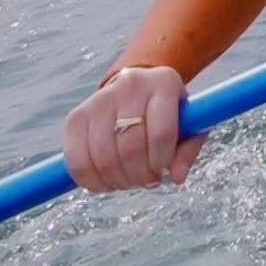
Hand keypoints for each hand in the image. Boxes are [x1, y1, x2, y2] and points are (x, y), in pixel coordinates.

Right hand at [62, 65, 205, 190]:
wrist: (136, 89)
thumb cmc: (166, 113)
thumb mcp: (189, 125)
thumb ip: (187, 151)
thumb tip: (177, 177)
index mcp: (164, 84)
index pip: (162, 133)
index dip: (161, 162)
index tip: (162, 171)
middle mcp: (131, 85)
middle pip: (130, 148)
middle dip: (140, 176)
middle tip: (146, 180)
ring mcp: (100, 99)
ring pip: (103, 157)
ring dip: (117, 181)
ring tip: (128, 180)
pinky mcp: (76, 117)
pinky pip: (77, 160)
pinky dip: (91, 180)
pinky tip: (106, 181)